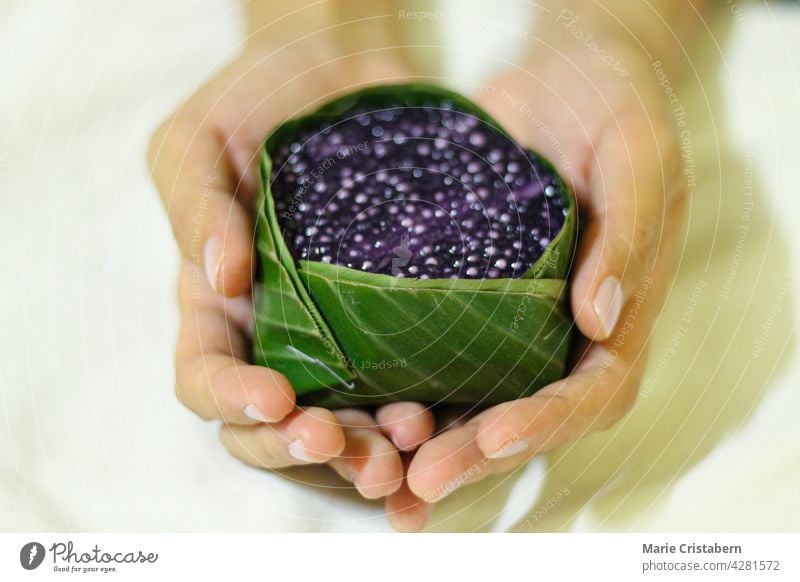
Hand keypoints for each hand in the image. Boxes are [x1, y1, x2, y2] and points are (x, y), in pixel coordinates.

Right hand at [148, 44, 434, 528]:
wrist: (339, 70)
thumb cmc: (254, 97)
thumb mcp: (199, 140)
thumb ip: (197, 206)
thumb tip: (220, 278)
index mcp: (220, 307)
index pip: (208, 376)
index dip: (233, 402)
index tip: (276, 399)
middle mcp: (280, 334)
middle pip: (280, 424)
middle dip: (314, 450)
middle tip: (361, 456)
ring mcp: (345, 332)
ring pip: (351, 419)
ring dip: (377, 449)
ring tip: (414, 448)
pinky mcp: (405, 316)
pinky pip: (413, 375)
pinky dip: (432, 409)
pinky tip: (456, 416)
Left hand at [401, 43, 685, 504]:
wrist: (559, 84)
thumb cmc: (612, 110)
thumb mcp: (636, 154)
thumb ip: (629, 232)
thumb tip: (603, 320)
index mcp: (618, 318)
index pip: (594, 392)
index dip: (548, 421)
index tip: (496, 433)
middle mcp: (560, 338)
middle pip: (524, 417)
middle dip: (474, 456)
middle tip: (417, 483)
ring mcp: (507, 327)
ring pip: (471, 404)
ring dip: (427, 447)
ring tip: (377, 481)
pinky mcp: (459, 304)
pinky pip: (429, 356)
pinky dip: (396, 391)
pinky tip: (351, 412)